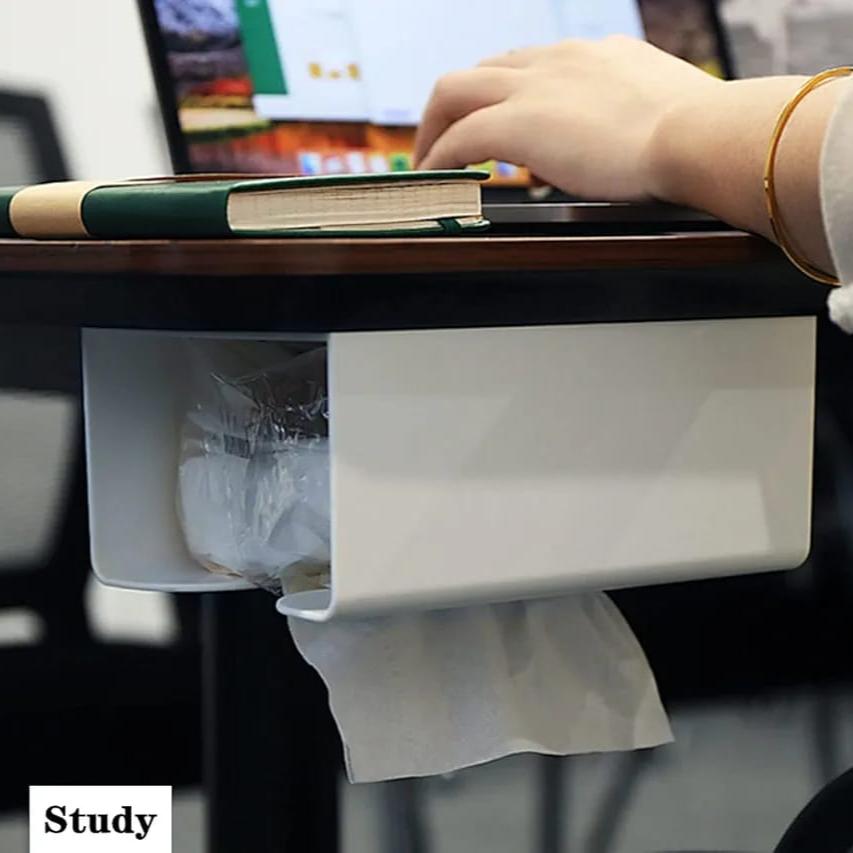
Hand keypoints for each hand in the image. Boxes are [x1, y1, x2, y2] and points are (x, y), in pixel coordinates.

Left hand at [414, 36, 722, 200]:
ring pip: (456, 90)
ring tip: (429, 160)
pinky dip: (439, 156)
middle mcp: (557, 60)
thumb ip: (630, 120)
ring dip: (435, 126)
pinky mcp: (520, 122)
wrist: (700, 135)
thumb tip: (621, 147)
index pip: (528, 65)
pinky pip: (459, 137)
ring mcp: (535, 87)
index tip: (497, 118)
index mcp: (591, 56)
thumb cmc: (696, 136)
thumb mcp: (659, 114)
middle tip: (445, 140)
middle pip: (483, 69)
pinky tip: (433, 177)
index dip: (503, 93)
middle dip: (456, 104)